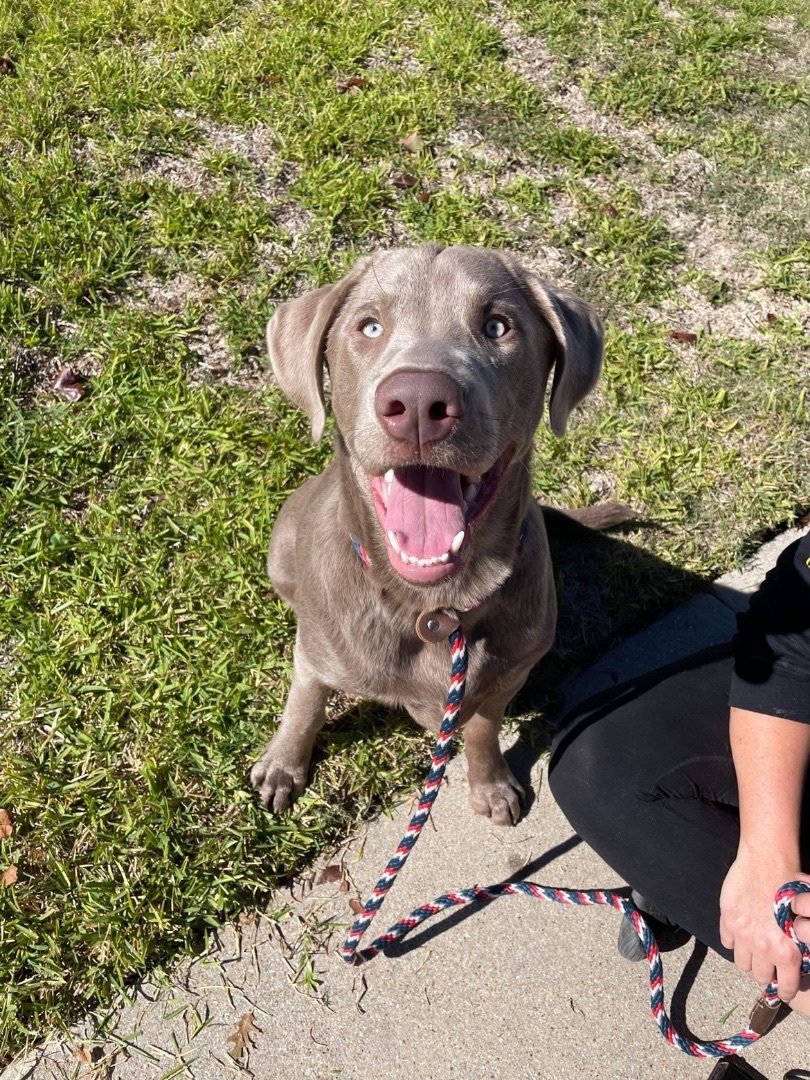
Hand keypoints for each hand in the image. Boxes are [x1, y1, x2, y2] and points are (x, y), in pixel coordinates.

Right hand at [719, 852, 809, 1001]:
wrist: (767, 861)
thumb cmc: (790, 887)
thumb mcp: (801, 922)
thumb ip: (794, 946)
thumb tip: (791, 963)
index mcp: (787, 952)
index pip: (785, 987)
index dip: (784, 991)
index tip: (782, 990)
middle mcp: (764, 948)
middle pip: (759, 976)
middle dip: (764, 972)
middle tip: (767, 963)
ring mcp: (743, 935)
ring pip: (742, 963)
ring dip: (748, 958)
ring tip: (753, 949)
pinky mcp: (728, 921)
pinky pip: (727, 943)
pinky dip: (733, 940)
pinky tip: (741, 931)